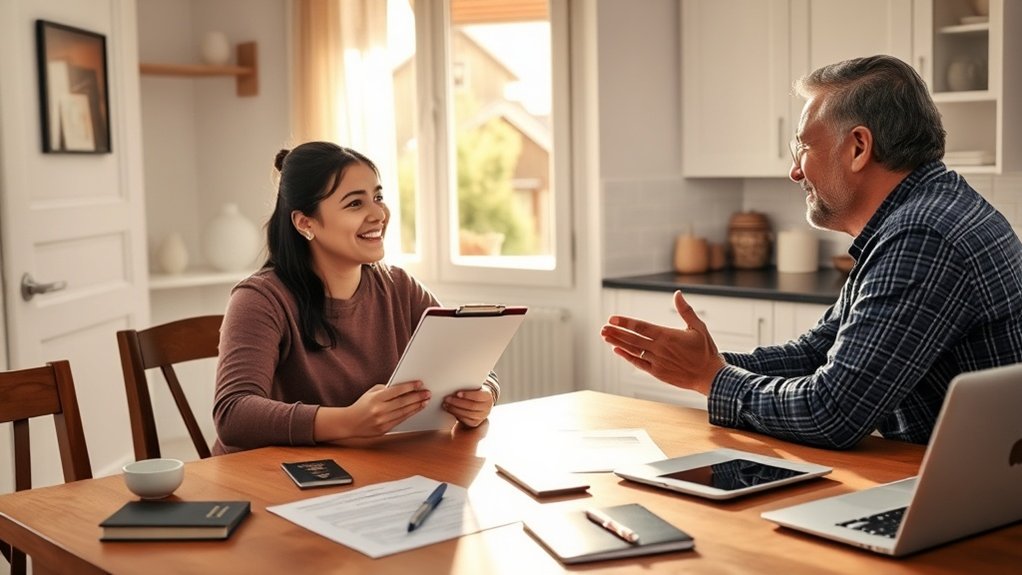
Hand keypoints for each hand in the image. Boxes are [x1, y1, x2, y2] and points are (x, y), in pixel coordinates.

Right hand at [316, 381, 429, 440]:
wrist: (349, 423)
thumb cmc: (362, 405)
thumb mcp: (371, 393)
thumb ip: (385, 389)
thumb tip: (403, 387)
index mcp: (376, 399)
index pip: (396, 391)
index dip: (409, 387)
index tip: (420, 383)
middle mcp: (379, 410)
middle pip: (403, 402)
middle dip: (417, 397)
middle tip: (427, 393)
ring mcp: (382, 421)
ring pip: (404, 412)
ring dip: (417, 406)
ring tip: (425, 400)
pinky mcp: (384, 429)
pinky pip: (400, 420)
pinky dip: (410, 414)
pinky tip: (416, 409)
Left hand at [443, 386, 493, 427]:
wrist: (479, 402)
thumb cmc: (474, 392)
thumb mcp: (474, 387)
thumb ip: (468, 386)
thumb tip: (454, 383)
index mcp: (488, 396)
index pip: (478, 396)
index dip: (468, 395)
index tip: (457, 393)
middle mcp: (487, 407)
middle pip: (471, 406)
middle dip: (457, 402)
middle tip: (447, 399)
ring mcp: (482, 416)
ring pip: (467, 414)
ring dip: (454, 409)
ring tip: (446, 404)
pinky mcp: (475, 423)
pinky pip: (465, 420)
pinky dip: (456, 414)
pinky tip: (449, 409)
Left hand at [600, 290, 724, 394]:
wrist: (710, 376)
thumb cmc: (705, 351)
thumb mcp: (698, 327)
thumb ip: (686, 311)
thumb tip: (677, 294)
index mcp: (668, 336)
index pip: (641, 327)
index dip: (625, 322)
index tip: (612, 318)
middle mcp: (660, 349)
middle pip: (632, 339)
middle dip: (616, 332)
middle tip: (603, 327)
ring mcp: (657, 362)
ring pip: (633, 350)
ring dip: (618, 343)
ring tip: (605, 336)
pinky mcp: (657, 373)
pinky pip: (638, 364)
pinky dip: (627, 357)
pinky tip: (617, 350)